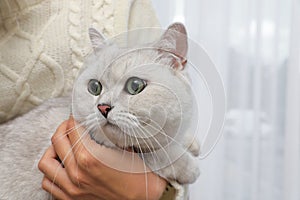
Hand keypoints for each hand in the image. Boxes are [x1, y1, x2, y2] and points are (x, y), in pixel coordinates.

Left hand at [38, 116, 166, 199]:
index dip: (75, 117)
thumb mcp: (127, 148)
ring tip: (63, 145)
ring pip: (46, 163)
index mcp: (90, 157)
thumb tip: (99, 124)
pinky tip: (62, 166)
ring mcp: (72, 188)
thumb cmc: (139, 176)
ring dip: (53, 150)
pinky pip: (49, 183)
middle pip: (57, 141)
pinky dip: (52, 172)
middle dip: (63, 128)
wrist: (143, 199)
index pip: (73, 128)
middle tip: (71, 125)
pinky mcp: (72, 199)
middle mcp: (77, 173)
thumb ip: (108, 134)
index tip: (77, 115)